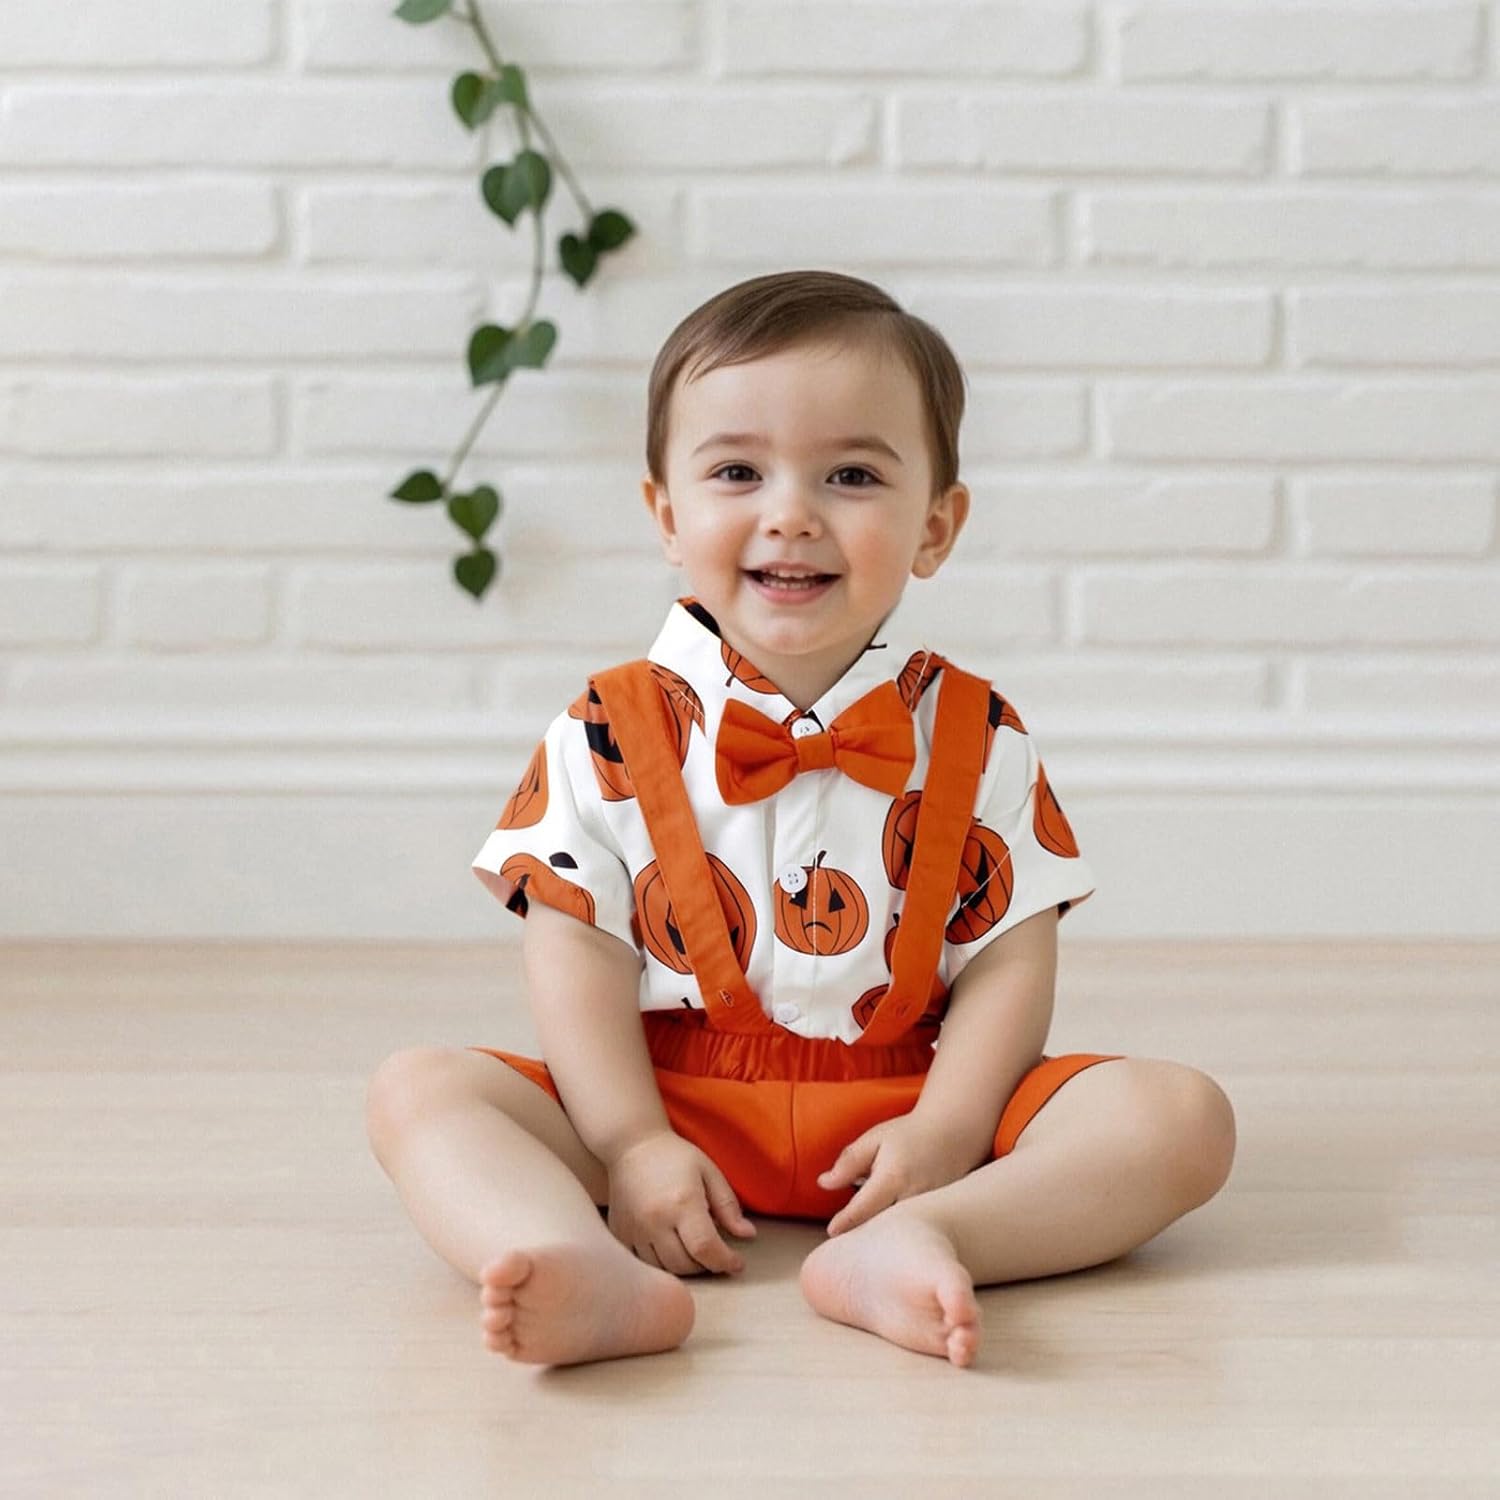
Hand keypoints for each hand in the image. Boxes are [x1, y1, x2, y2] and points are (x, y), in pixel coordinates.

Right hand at [604, 1129, 756, 1276]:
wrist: (632, 1146)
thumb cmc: (674, 1157)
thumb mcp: (709, 1173)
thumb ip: (728, 1206)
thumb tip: (748, 1235)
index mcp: (682, 1202)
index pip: (706, 1248)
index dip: (726, 1261)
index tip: (737, 1263)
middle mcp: (655, 1220)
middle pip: (686, 1264)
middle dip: (707, 1265)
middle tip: (716, 1252)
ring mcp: (635, 1229)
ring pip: (665, 1269)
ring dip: (685, 1267)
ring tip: (694, 1249)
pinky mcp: (621, 1234)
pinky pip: (644, 1264)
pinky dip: (662, 1263)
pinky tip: (671, 1247)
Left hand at [817, 1112, 988, 1236]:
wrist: (953, 1132)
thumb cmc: (909, 1133)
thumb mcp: (875, 1139)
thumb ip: (849, 1162)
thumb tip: (824, 1183)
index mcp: (893, 1178)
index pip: (863, 1208)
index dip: (845, 1223)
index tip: (831, 1232)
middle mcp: (913, 1196)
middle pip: (881, 1225)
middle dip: (863, 1236)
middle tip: (844, 1248)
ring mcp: (930, 1208)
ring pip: (900, 1230)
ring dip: (883, 1237)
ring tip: (866, 1246)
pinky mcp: (940, 1215)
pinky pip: (916, 1228)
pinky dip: (901, 1232)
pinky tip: (891, 1238)